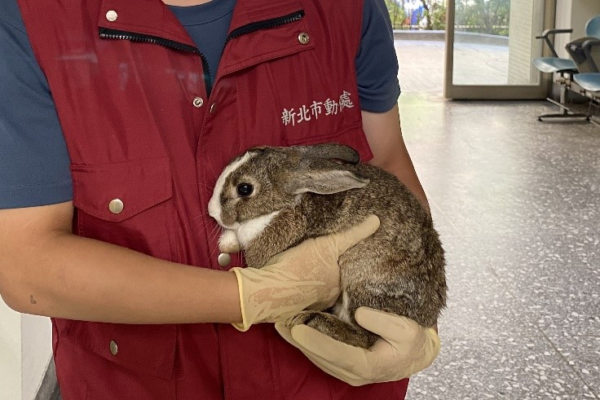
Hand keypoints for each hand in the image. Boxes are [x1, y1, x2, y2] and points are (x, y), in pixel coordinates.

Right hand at [231, 216, 379, 330]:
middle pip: (333, 282)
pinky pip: (299, 296)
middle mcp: (326, 300)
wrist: (265, 289)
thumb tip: (377, 221)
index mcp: (338, 288)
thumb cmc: (299, 267)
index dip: (345, 262)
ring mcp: (308, 305)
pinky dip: (298, 288)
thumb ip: (353, 235)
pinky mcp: (290, 308)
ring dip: (314, 281)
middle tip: (323, 259)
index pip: (347, 272)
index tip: (343, 253)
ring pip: (316, 289)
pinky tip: (293, 278)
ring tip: (308, 267)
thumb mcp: (328, 245)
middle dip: (331, 273)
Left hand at [275, 307, 439, 385]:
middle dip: (299, 342)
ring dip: (298, 343)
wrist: (415, 352)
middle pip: (321, 358)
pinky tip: (293, 329)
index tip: (298, 330)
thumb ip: (384, 322)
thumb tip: (359, 313)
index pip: (338, 354)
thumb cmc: (411, 340)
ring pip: (316, 358)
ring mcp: (347, 371)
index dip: (317, 342)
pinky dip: (305, 342)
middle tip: (280, 323)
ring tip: (281, 324)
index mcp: (370, 365)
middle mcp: (354, 373)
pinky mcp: (342, 364)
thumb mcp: (407, 330)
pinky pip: (319, 354)